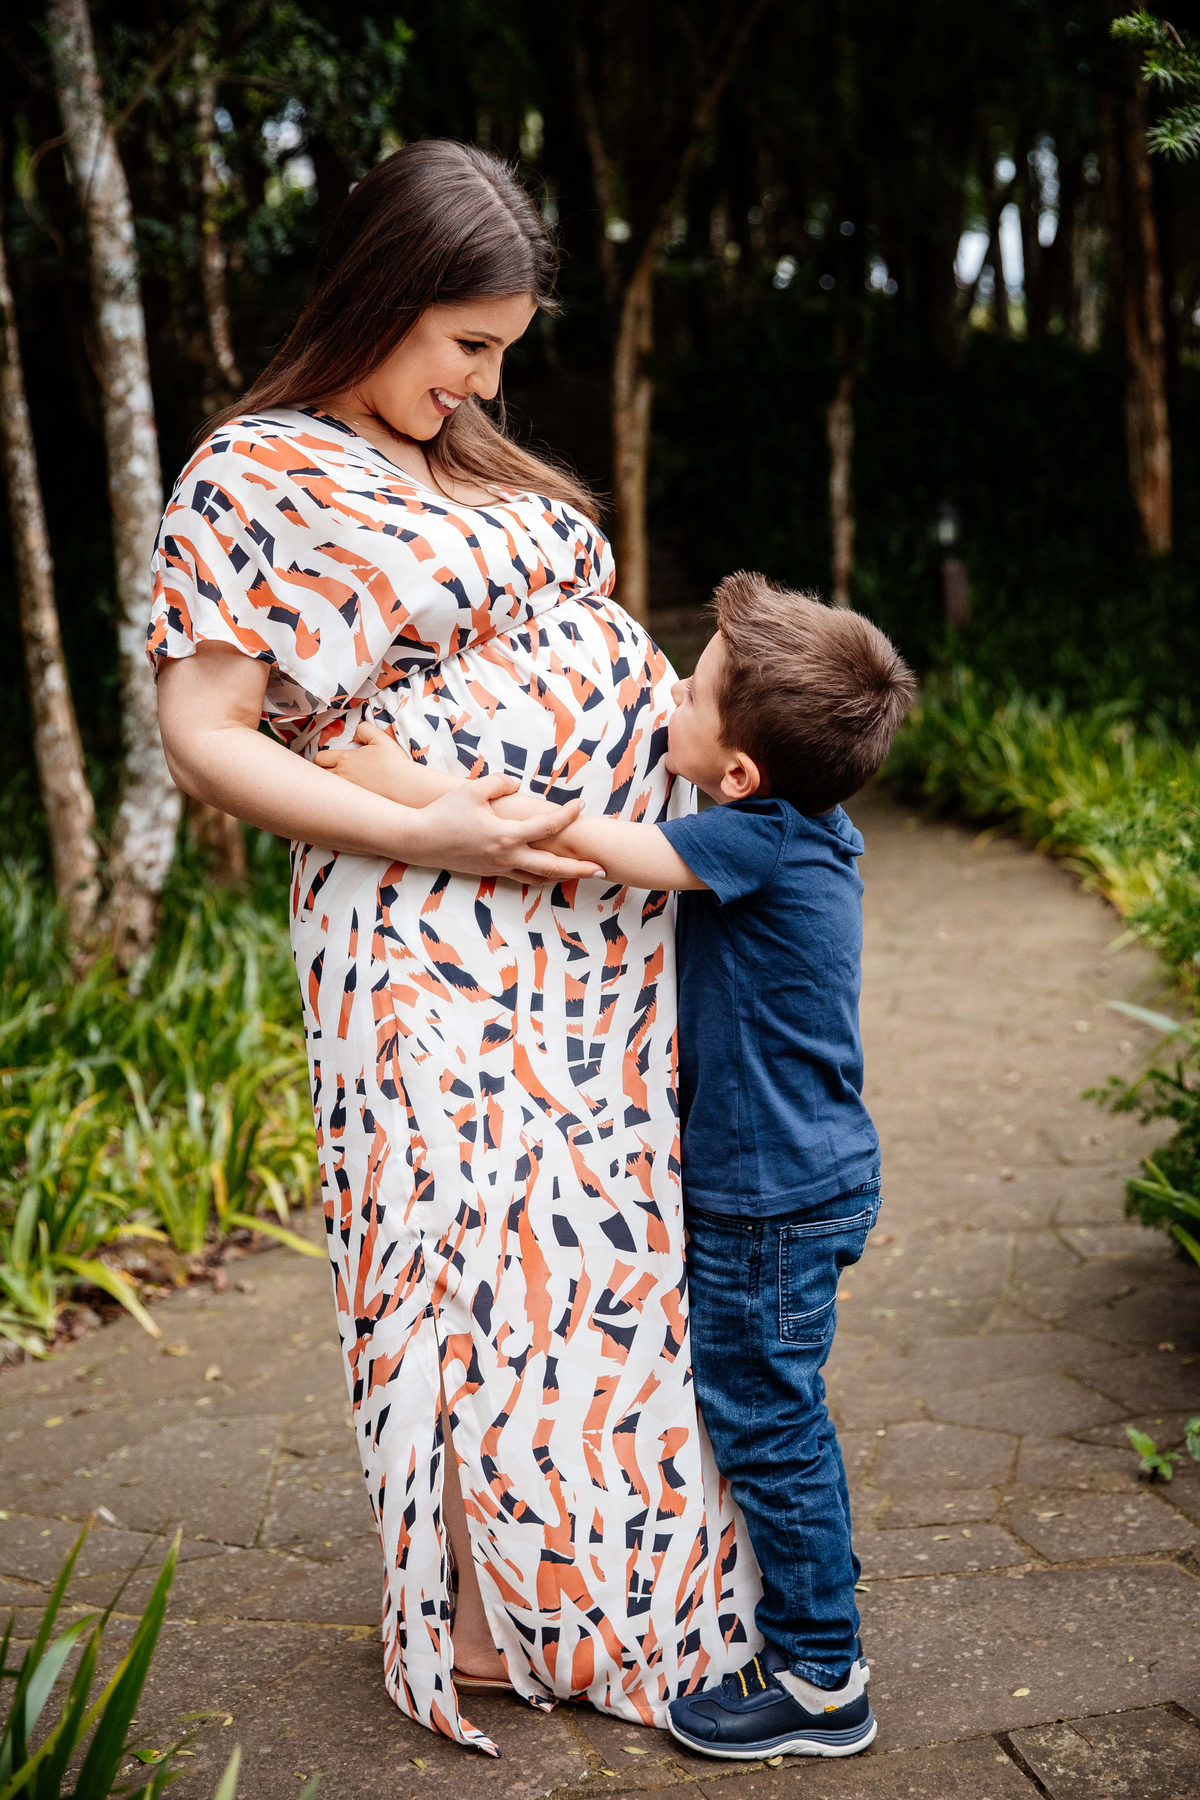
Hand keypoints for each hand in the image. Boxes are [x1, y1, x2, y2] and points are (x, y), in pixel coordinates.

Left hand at [315, 718, 412, 795]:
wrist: (405, 785)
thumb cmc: (394, 762)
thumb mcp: (380, 738)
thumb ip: (364, 730)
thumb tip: (355, 737)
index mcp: (345, 759)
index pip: (319, 758)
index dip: (322, 758)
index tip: (330, 760)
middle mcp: (342, 776)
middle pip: (318, 776)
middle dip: (321, 773)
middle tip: (330, 772)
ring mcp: (347, 792)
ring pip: (326, 790)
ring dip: (328, 786)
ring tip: (336, 786)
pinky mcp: (354, 804)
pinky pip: (338, 801)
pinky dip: (338, 798)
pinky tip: (347, 797)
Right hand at [415, 776, 606, 882]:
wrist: (418, 840)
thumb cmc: (444, 813)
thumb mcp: (472, 790)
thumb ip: (500, 784)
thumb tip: (518, 785)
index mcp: (506, 836)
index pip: (547, 825)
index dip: (568, 814)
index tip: (581, 805)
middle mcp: (506, 857)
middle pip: (552, 867)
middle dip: (579, 868)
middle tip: (602, 868)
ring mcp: (498, 868)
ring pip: (537, 877)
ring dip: (561, 877)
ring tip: (579, 874)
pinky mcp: (489, 872)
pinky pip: (520, 877)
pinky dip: (538, 876)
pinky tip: (546, 872)